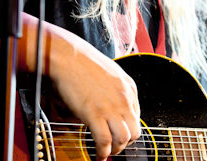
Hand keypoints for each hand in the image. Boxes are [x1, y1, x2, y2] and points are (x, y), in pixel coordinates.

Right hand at [49, 32, 141, 160]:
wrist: (69, 56)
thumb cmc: (83, 62)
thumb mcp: (109, 73)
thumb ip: (115, 90)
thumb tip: (110, 106)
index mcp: (129, 87)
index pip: (137, 116)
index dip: (128, 129)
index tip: (119, 135)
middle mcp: (124, 98)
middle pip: (136, 130)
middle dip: (126, 143)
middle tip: (115, 147)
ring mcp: (111, 107)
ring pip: (124, 138)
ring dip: (116, 150)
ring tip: (107, 153)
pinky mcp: (95, 114)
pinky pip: (105, 140)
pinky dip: (103, 151)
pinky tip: (99, 154)